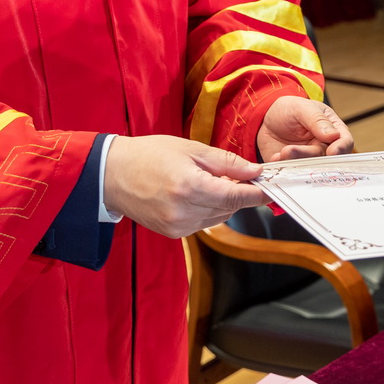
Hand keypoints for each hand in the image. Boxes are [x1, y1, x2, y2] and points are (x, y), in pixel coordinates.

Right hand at [101, 135, 269, 238]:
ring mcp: (177, 226)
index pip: (234, 197)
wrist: (113, 175)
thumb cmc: (149, 155)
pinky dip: (208, 210)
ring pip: (218, 218)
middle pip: (228, 208)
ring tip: (208, 181)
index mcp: (188, 186)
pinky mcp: (172, 233)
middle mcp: (183, 212)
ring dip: (223, 202)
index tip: (270, 189)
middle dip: (238, 193)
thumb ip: (226, 163)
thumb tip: (254, 171)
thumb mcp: (190, 149)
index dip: (256, 194)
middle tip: (237, 175)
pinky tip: (195, 194)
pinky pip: (203, 223)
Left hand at [255, 95, 354, 161]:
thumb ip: (317, 120)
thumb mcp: (302, 108)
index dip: (341, 148)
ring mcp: (309, 159)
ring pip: (309, 167)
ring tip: (282, 152)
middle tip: (291, 150)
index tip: (332, 152)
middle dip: (309, 156)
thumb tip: (333, 135)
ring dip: (295, 162)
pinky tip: (275, 158)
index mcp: (332, 130)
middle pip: (325, 158)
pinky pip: (292, 172)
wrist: (266, 119)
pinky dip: (283, 167)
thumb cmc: (289, 110)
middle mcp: (323, 147)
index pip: (344, 141)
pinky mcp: (294, 167)